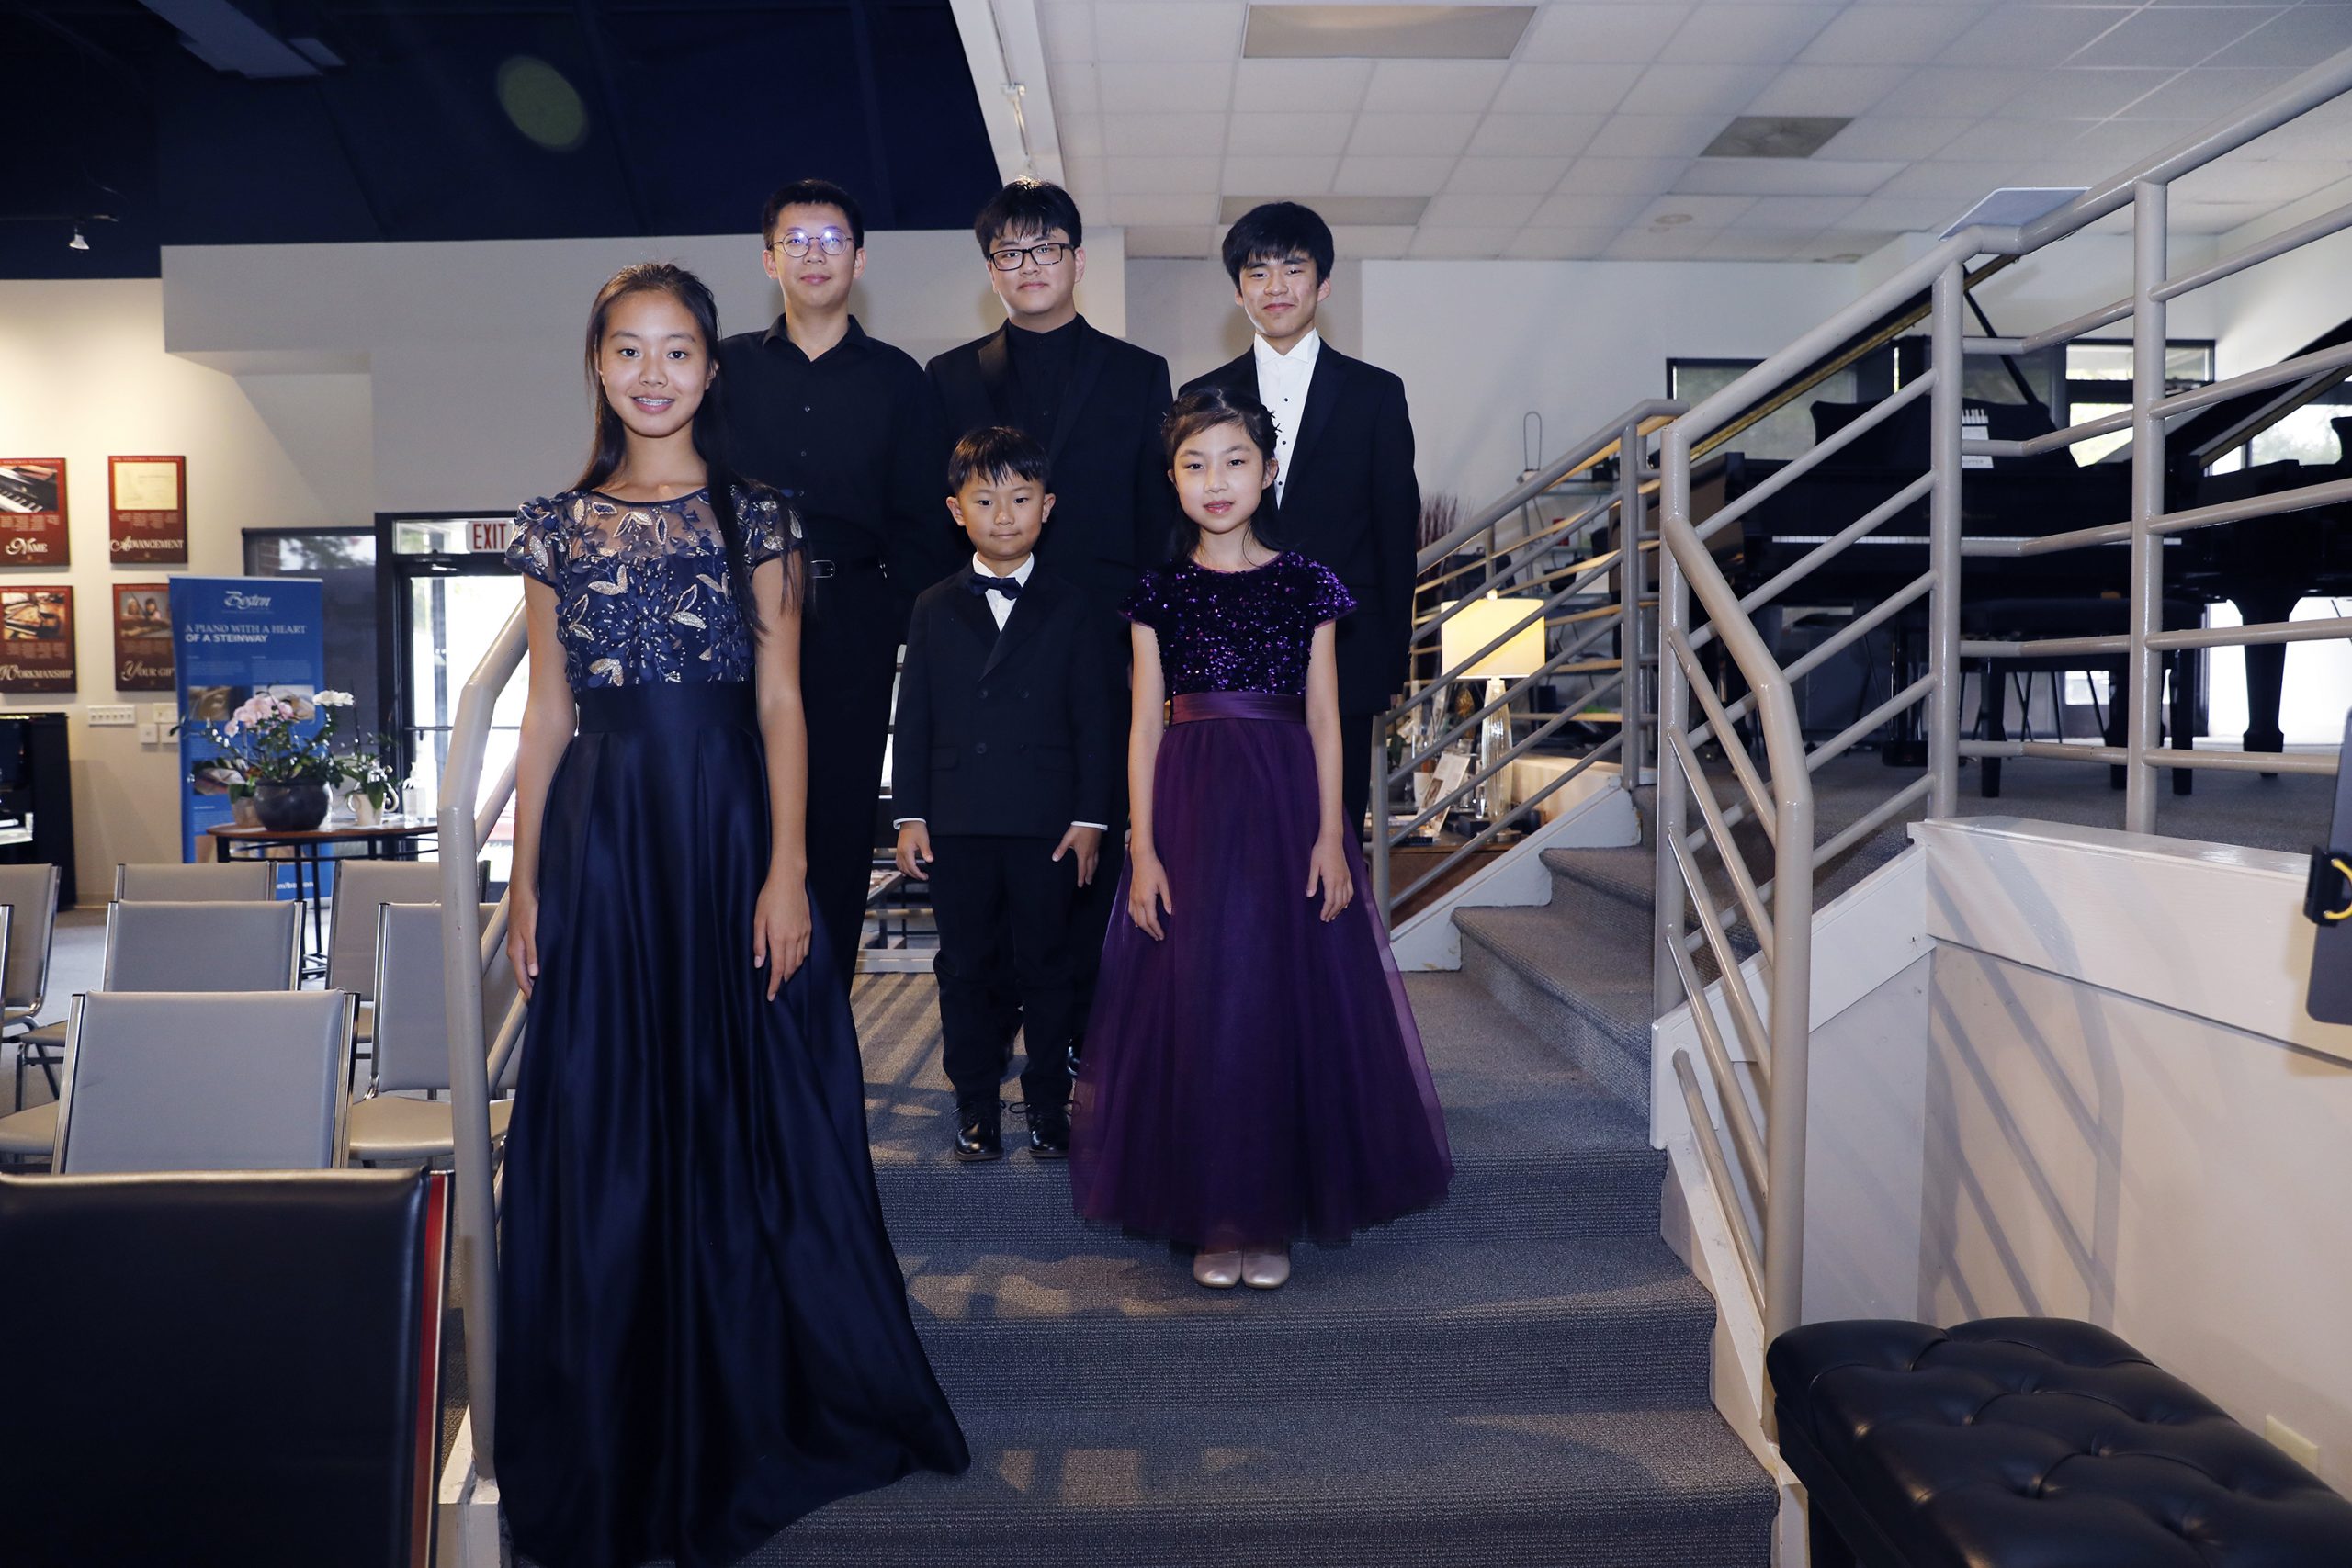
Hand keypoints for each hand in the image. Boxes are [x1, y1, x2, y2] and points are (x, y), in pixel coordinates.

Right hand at [507, 889, 540, 998]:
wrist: (523, 893)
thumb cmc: (527, 909)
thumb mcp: (532, 932)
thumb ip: (533, 953)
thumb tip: (534, 973)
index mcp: (516, 952)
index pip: (521, 978)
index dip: (529, 991)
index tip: (537, 1001)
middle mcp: (515, 951)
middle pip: (521, 975)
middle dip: (530, 987)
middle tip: (543, 998)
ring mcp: (518, 946)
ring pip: (524, 967)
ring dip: (532, 978)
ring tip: (543, 986)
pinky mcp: (522, 940)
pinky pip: (527, 959)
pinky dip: (533, 967)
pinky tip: (541, 967)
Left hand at [753, 874, 812, 998]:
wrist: (789, 881)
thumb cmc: (769, 898)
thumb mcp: (758, 920)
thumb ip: (758, 943)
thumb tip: (758, 963)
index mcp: (778, 938)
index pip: (778, 969)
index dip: (774, 984)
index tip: (771, 996)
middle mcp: (793, 939)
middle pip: (790, 967)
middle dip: (783, 979)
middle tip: (776, 986)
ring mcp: (803, 934)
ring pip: (799, 960)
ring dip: (792, 970)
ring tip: (784, 975)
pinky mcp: (809, 928)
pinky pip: (806, 950)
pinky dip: (800, 959)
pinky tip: (795, 959)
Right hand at [894, 821, 932, 880]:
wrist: (910, 821)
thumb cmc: (916, 828)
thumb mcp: (924, 840)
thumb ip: (926, 852)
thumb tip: (930, 861)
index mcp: (907, 852)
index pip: (912, 868)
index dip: (918, 874)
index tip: (925, 877)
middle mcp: (901, 853)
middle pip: (906, 869)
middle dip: (914, 875)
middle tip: (923, 877)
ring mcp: (899, 851)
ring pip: (901, 867)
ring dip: (908, 873)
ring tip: (915, 875)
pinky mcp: (899, 849)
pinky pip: (898, 862)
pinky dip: (902, 868)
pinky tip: (905, 870)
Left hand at [1052, 824, 1102, 886]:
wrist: (1091, 820)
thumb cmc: (1079, 829)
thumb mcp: (1067, 839)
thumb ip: (1061, 849)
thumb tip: (1054, 859)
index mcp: (1083, 855)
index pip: (1082, 869)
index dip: (1081, 878)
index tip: (1080, 885)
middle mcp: (1090, 854)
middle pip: (1091, 868)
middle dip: (1089, 876)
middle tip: (1088, 883)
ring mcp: (1095, 849)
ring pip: (1095, 863)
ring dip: (1093, 870)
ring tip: (1092, 875)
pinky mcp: (1097, 845)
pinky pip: (1098, 857)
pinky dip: (1096, 863)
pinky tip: (1095, 861)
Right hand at [1127, 854, 1172, 940]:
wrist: (1141, 858)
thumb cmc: (1155, 869)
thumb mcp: (1164, 883)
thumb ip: (1167, 899)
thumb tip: (1171, 913)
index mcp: (1146, 899)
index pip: (1151, 920)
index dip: (1157, 930)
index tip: (1162, 936)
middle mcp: (1137, 901)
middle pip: (1142, 922)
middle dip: (1150, 932)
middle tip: (1158, 937)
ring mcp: (1132, 898)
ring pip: (1135, 919)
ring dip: (1143, 928)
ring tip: (1151, 932)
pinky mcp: (1130, 895)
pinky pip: (1131, 912)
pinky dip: (1135, 920)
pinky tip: (1138, 923)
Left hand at [1305, 833, 1352, 922]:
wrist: (1332, 839)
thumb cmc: (1320, 851)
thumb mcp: (1313, 866)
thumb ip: (1311, 882)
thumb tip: (1309, 895)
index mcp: (1331, 880)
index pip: (1330, 901)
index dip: (1326, 911)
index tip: (1322, 917)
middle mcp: (1341, 881)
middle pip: (1338, 902)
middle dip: (1333, 912)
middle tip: (1327, 919)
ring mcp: (1346, 877)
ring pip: (1346, 898)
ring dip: (1340, 908)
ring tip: (1334, 915)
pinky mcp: (1348, 874)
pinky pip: (1351, 890)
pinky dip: (1348, 899)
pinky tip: (1345, 904)